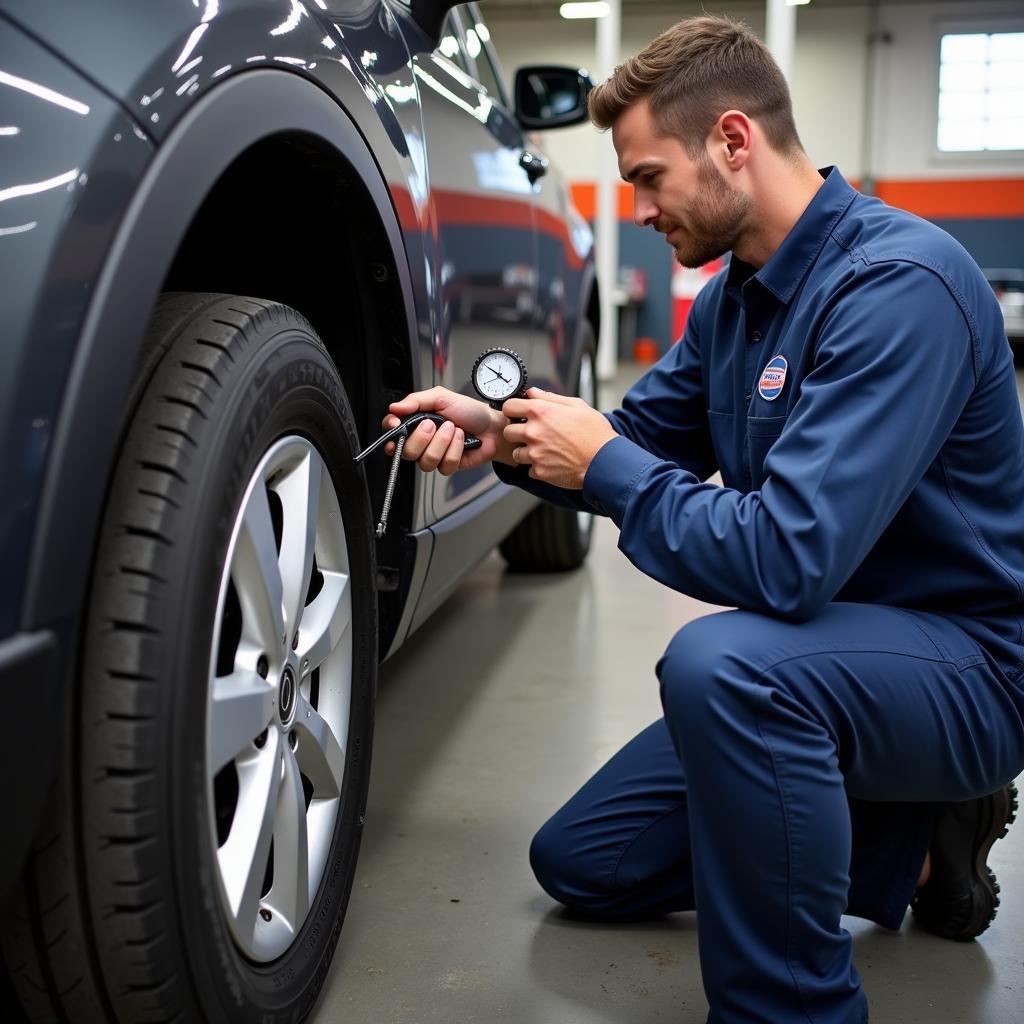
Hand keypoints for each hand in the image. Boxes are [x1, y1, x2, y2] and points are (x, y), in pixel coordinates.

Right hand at [382, 387, 514, 475]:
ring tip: (454, 430)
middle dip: (422, 437)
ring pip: (425, 460)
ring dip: (442, 442)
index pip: (391, 431)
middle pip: (406, 451)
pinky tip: (461, 441)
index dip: (390, 430)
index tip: (396, 424)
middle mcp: (421, 440)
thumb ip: (416, 400)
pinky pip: (444, 466)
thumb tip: (395, 407)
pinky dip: (455, 450)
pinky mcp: (446, 466)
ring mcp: (433, 454)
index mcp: (415, 422)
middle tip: (435, 424)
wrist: (491, 426)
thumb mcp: (441, 397)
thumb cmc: (468, 410)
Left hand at [501, 388, 617, 488]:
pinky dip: (538, 467)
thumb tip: (533, 392)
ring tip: (545, 450)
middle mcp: (534, 432)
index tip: (518, 414)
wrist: (605, 462)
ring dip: (526, 452)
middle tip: (533, 435)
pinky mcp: (539, 471)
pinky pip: (529, 469)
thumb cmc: (595, 434)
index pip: (509, 407)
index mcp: (541, 412)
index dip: (513, 410)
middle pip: (508, 431)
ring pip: (516, 453)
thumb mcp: (577, 406)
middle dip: (517, 432)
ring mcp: (535, 453)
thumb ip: (550, 398)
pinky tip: (552, 462)